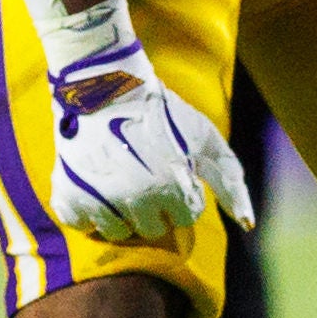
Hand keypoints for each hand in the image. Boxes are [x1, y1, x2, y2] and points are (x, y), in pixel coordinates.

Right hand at [43, 5, 251, 245]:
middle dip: (152, 207)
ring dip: (120, 210)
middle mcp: (138, 199)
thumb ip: (231, 183)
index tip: (169, 170)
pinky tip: (93, 186)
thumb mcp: (206, 139)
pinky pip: (81, 225)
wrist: (104, 86)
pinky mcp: (69, 194)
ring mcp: (101, 199)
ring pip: (117, 231)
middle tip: (142, 175)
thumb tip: (247, 225)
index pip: (185, 217)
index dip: (180, 193)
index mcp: (174, 187)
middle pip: (152, 229)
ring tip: (118, 179)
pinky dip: (86, 210)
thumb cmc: (162, 113)